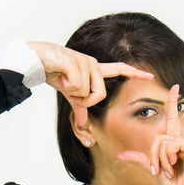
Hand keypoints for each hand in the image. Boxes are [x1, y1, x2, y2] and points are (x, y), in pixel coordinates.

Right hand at [26, 41, 153, 126]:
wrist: (33, 58)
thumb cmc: (52, 72)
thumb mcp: (68, 92)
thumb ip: (79, 107)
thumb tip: (84, 125)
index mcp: (95, 69)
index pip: (119, 69)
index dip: (134, 74)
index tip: (150, 76)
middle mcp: (93, 64)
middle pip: (101, 95)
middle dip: (85, 101)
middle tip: (70, 91)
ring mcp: (85, 61)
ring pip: (87, 93)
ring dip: (72, 92)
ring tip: (63, 79)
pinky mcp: (75, 62)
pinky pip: (77, 87)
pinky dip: (66, 87)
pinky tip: (59, 75)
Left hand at [113, 83, 183, 184]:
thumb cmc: (172, 183)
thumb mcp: (152, 168)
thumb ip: (139, 159)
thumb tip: (119, 155)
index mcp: (174, 143)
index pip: (172, 118)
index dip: (172, 102)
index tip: (174, 86)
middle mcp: (182, 141)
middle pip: (159, 136)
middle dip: (153, 155)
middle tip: (158, 169)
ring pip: (164, 140)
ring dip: (161, 158)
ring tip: (167, 170)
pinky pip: (174, 144)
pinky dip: (169, 155)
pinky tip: (173, 165)